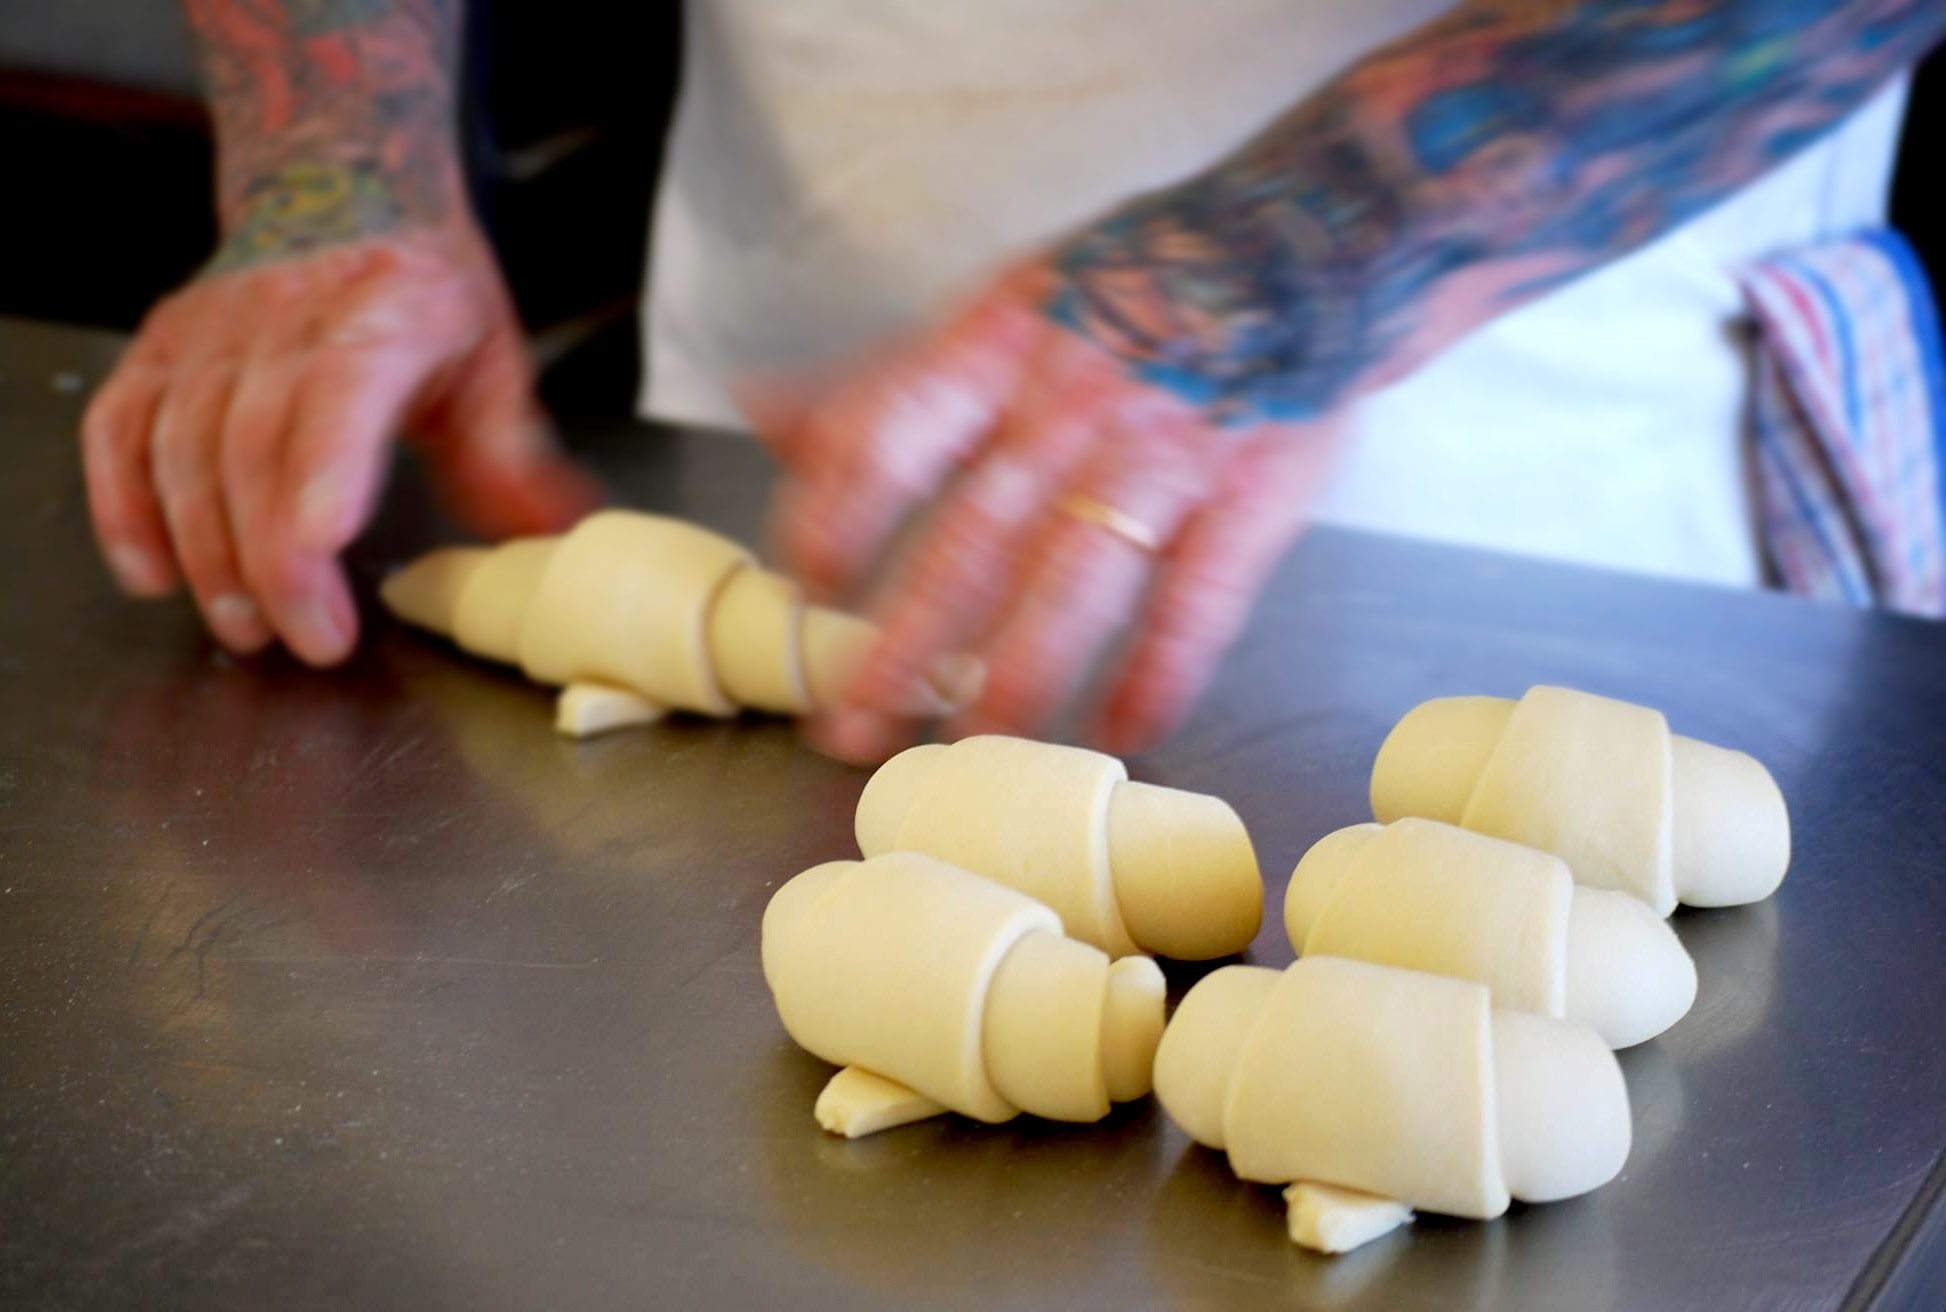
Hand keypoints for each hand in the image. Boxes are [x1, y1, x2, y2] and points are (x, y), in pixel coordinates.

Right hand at [81, 229, 601, 665]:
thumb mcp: (490, 357)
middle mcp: (285, 314)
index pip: (344, 387)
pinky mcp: (158, 349)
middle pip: (255, 444)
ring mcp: (211, 331)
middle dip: (273, 559)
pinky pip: (119, 431)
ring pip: (183, 447)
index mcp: (387, 310)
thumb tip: (558, 537)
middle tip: (307, 640)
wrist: (337, 187)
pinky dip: (124, 508)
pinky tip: (153, 575)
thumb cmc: (419, 291)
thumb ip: (513, 456)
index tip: (324, 543)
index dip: (325, 467)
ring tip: (245, 629)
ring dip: (205, 551)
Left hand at [753, 263, 1349, 762]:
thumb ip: (887, 376)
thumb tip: (761, 407)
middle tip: (854, 723)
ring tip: (970, 745)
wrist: (1306, 246)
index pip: (890, 437)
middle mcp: (1072, 402)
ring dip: (1019, 670)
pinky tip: (1124, 729)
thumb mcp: (1000, 306)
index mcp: (998, 344)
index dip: (836, 522)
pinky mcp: (1252, 493)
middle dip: (907, 637)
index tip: (801, 592)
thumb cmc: (1131, 291)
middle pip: (973, 533)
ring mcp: (1166, 451)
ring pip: (1077, 576)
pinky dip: (1163, 669)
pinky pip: (1202, 596)